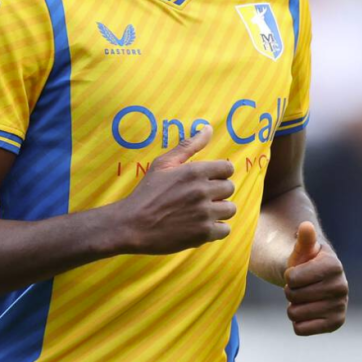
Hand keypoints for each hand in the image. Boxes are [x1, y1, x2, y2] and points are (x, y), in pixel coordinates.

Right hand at [117, 125, 235, 254]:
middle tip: (201, 198)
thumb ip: (188, 146)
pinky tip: (201, 226)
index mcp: (195, 171)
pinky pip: (225, 230)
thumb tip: (209, 128)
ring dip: (219, 211)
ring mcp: (204, 213)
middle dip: (218, 193)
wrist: (131, 225)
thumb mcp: (163, 164)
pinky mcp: (203, 233)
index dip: (219, 174)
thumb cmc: (146, 193)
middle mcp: (202, 191)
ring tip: (202, 213)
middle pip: (230, 188)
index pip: (227, 168)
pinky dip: (216, 229)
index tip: (208, 181)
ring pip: (230, 209)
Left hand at [284, 221, 347, 335]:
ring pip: (294, 313)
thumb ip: (303, 239)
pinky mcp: (336, 323)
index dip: (288, 276)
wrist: (318, 282)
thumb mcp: (302, 250)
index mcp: (333, 265)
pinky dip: (298, 322)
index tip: (297, 273)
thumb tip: (305, 226)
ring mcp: (340, 306)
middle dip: (289, 291)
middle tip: (300, 287)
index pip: (292, 278)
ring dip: (293, 307)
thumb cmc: (306, 263)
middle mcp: (341, 286)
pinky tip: (307, 312)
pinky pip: (301, 329)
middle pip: (292, 296)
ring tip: (304, 299)